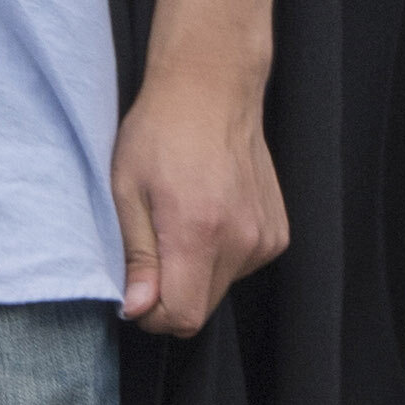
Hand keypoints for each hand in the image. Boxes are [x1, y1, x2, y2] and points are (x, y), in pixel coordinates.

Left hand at [112, 44, 286, 336]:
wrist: (212, 88)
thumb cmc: (159, 132)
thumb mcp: (127, 189)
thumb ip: (137, 255)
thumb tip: (138, 309)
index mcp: (198, 232)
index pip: (182, 316)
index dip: (152, 314)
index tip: (134, 291)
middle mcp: (240, 241)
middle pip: (202, 308)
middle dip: (171, 294)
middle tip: (151, 248)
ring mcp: (265, 238)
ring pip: (220, 288)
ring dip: (195, 272)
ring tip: (180, 220)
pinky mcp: (278, 233)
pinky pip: (241, 266)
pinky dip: (220, 254)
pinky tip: (207, 213)